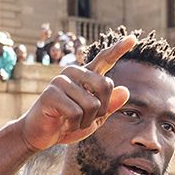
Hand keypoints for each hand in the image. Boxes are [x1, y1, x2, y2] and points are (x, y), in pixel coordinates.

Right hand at [10, 36, 134, 154]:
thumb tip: (125, 90)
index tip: (133, 39)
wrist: (41, 135)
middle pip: (106, 86)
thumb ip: (109, 106)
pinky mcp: (51, 93)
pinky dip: (74, 125)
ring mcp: (61, 80)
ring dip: (86, 121)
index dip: (118, 49)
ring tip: (71, 121)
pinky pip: (77, 113)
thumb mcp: (95, 118)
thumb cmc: (68, 124)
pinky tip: (63, 123)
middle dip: (101, 110)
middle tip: (84, 118)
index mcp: (86, 76)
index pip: (104, 60)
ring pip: (92, 104)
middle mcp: (74, 72)